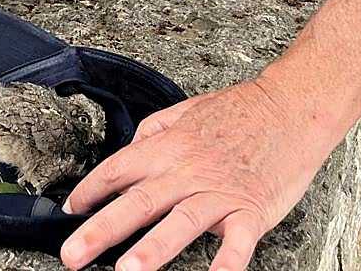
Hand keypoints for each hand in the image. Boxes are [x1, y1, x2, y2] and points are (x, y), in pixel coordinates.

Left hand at [60, 79, 331, 270]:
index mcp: (170, 146)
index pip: (118, 169)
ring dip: (152, 249)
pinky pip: (236, 242)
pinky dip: (225, 263)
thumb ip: (155, 131)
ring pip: (180, 222)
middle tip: (73, 254)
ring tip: (127, 270)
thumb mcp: (188, 109)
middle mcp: (189, 170)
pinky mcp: (251, 209)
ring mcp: (219, 192)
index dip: (89, 191)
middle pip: (138, 201)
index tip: (70, 211)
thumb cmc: (241, 110)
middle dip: (101, 230)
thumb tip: (129, 148)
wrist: (291, 107)